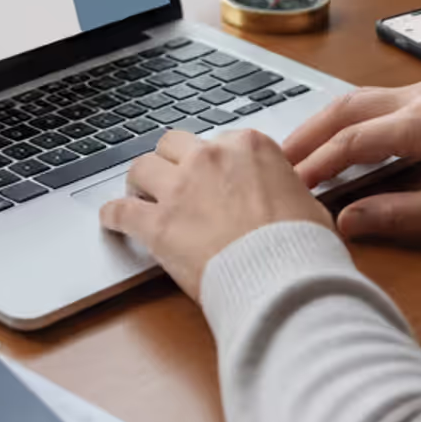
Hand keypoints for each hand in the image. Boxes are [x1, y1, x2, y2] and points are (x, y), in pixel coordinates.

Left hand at [100, 128, 332, 298]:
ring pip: (142, 167)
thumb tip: (285, 199)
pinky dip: (113, 216)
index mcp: (250, 147)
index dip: (214, 162)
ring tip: (139, 196)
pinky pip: (120, 211)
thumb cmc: (302, 247)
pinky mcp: (158, 224)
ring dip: (140, 182)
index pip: (219, 141)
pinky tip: (112, 221)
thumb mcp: (308, 204)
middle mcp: (211, 158)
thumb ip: (285, 190)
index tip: (212, 178)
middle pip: (173, 144)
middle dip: (171, 161)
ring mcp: (181, 189)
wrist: (284, 280)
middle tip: (172, 180)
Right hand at [283, 80, 420, 240]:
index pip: (350, 142)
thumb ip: (398, 214)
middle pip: (343, 109)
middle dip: (305, 136)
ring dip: (325, 124)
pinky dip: (349, 119)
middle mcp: (419, 97)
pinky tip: (340, 140)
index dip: (314, 166)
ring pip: (358, 99)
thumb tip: (348, 221)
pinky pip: (378, 101)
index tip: (287, 187)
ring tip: (297, 152)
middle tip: (274, 163)